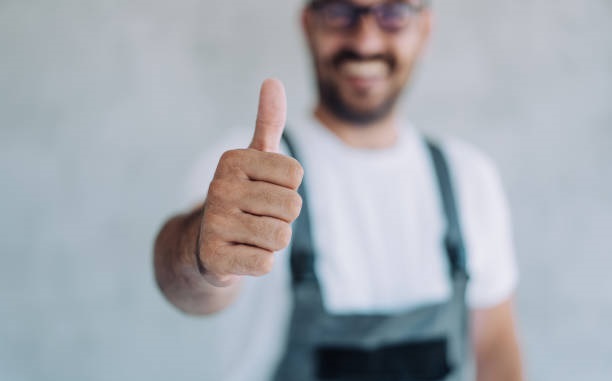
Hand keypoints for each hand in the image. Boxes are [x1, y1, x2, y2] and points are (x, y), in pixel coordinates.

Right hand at [198, 79, 303, 286]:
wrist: (206, 244)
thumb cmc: (243, 196)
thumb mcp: (255, 159)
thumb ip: (268, 122)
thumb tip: (272, 80)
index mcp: (233, 160)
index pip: (296, 174)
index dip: (288, 188)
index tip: (265, 190)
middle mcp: (219, 187)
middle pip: (292, 206)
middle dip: (283, 216)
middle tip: (258, 216)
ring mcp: (214, 223)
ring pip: (281, 236)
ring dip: (272, 241)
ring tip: (250, 234)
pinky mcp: (214, 258)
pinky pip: (265, 263)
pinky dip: (260, 262)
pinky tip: (240, 254)